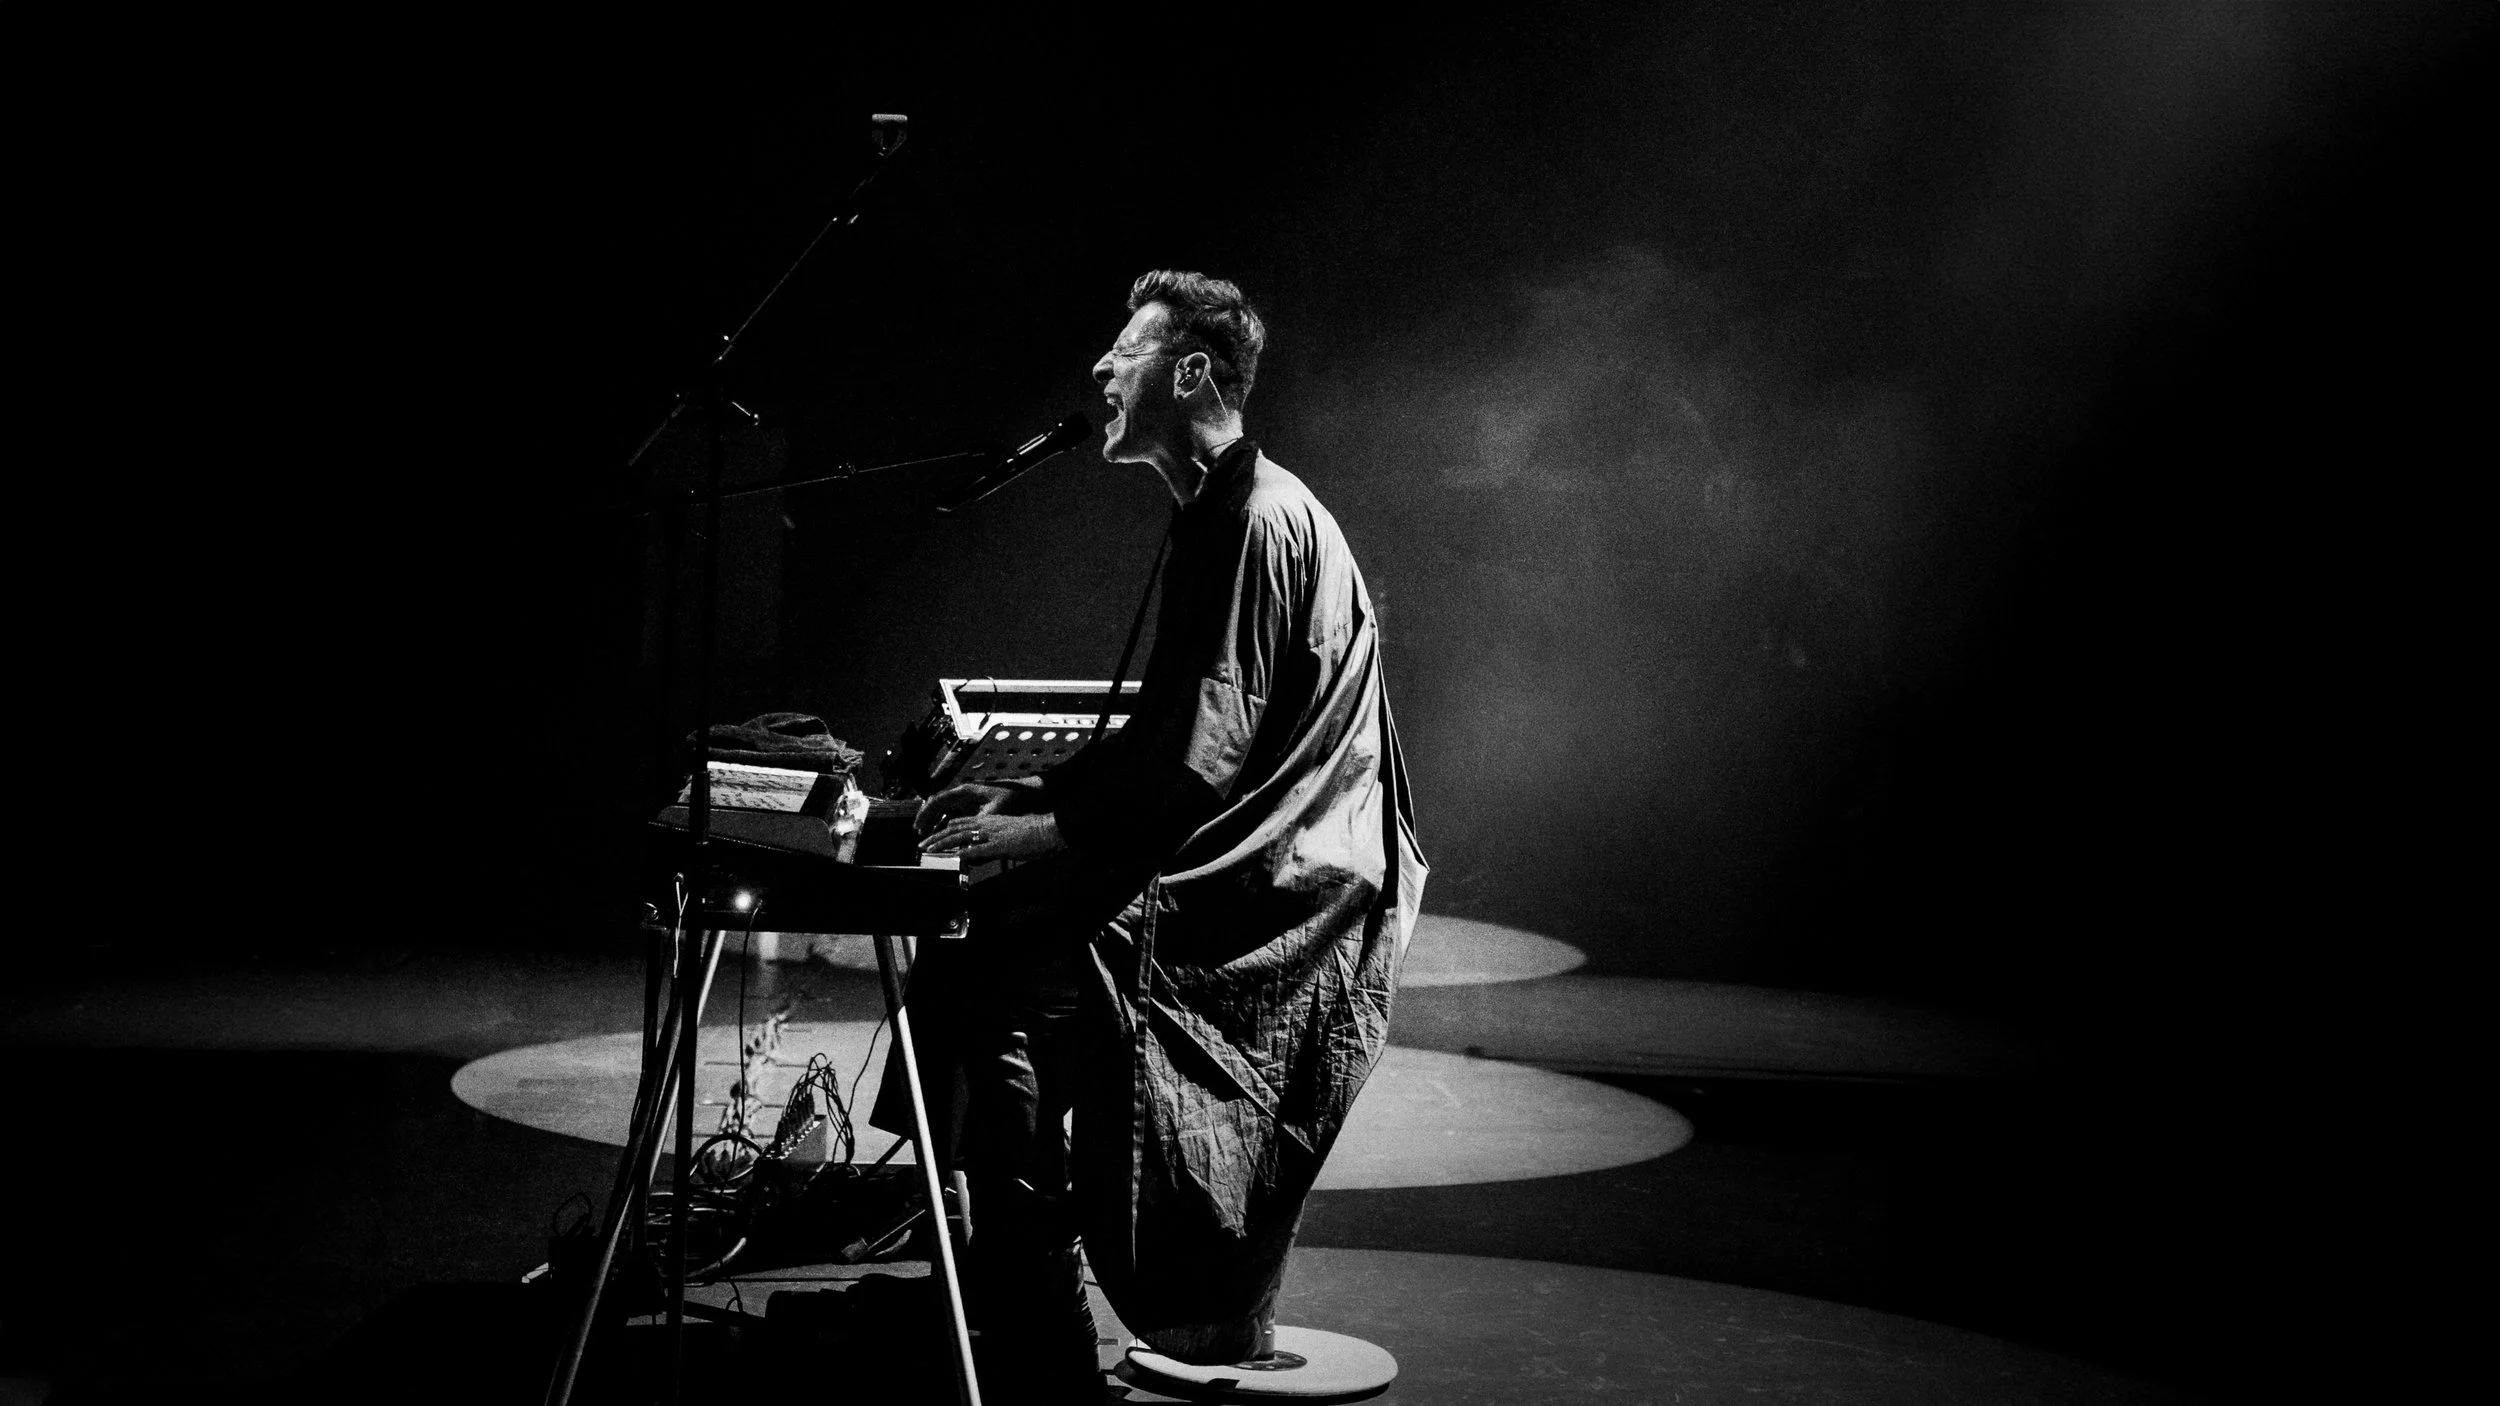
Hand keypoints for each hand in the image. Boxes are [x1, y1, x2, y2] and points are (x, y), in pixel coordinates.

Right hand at [913, 783, 1025, 834]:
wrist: (1022, 793)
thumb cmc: (1009, 797)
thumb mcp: (994, 810)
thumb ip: (979, 821)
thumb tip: (967, 833)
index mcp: (965, 790)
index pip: (939, 799)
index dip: (927, 812)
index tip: (920, 823)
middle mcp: (961, 793)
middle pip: (937, 804)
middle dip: (926, 817)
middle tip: (918, 831)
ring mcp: (964, 799)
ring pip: (943, 810)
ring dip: (934, 821)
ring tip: (925, 835)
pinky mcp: (968, 806)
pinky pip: (951, 814)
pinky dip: (944, 823)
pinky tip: (940, 834)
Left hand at [917, 810, 1066, 862]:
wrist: (1046, 829)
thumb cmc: (1031, 834)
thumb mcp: (1007, 835)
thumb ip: (992, 843)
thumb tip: (981, 853)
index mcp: (989, 820)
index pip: (960, 822)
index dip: (944, 829)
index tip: (932, 837)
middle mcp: (987, 824)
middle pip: (956, 828)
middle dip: (937, 837)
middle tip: (922, 845)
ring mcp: (992, 834)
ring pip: (962, 836)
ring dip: (944, 843)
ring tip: (929, 849)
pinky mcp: (1000, 844)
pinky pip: (979, 848)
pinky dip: (965, 852)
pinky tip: (954, 856)